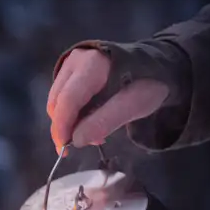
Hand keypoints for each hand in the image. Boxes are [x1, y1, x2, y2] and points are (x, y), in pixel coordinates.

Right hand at [47, 48, 169, 151]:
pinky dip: (70, 115)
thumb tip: (76, 141)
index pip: (68, 99)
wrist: (153, 65)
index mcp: (92, 64)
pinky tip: (86, 120)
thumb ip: (106, 121)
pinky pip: (60, 99)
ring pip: (56, 102)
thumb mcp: (134, 104)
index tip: (64, 149)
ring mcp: (69, 65)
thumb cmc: (145, 83)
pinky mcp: (68, 73)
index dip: (62, 125)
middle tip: (85, 143)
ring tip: (91, 132)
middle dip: (66, 127)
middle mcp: (75, 60)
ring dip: (68, 123)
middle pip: (58, 102)